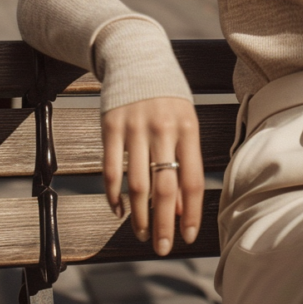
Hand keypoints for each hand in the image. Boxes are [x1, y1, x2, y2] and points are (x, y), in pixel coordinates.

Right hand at [102, 97, 203, 255]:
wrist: (136, 55)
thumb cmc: (167, 96)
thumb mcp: (184, 121)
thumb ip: (184, 160)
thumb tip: (182, 208)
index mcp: (188, 128)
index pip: (192, 179)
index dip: (191, 212)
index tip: (188, 237)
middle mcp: (163, 129)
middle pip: (164, 188)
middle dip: (164, 224)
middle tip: (161, 248)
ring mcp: (135, 128)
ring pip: (137, 184)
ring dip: (139, 216)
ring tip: (141, 233)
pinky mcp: (111, 126)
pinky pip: (111, 170)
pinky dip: (114, 196)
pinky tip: (119, 211)